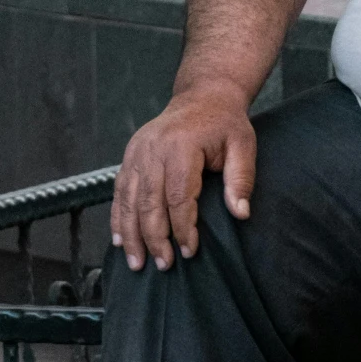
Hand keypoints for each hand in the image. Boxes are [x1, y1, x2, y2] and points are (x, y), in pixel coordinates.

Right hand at [110, 81, 255, 272]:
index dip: (183, 228)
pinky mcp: (130, 155)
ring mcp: (137, 151)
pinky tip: (120, 240)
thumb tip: (241, 213)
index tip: (189, 252)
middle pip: (148, 202)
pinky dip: (118, 217)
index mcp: (182, 146)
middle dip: (154, 238)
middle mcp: (153, 148)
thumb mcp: (243, 145)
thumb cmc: (225, 123)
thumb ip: (241, 179)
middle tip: (163, 265)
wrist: (203, 96)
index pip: (179, 196)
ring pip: (128, 200)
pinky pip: (119, 191)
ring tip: (137, 263)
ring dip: (131, 234)